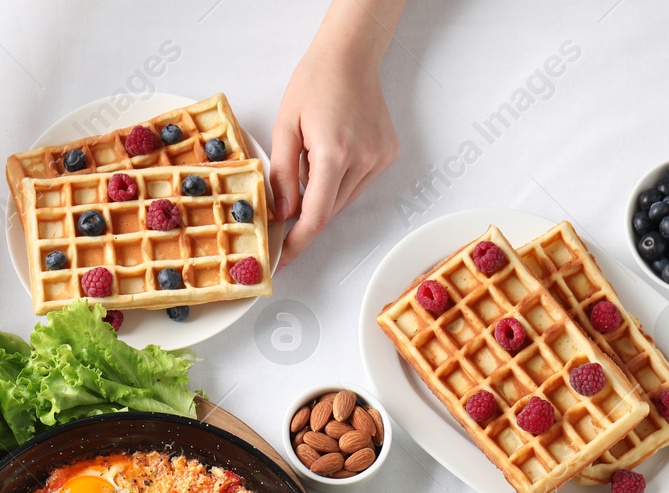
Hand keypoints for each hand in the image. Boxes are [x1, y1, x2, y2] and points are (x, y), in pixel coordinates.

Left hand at [270, 5, 400, 266]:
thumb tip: (282, 213)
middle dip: (304, 216)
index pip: (316, 215)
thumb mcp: (285, 128)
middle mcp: (363, 160)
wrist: (350, 56)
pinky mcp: (387, 156)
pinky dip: (338, 183)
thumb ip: (282, 174)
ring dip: (321, 197)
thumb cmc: (314, 84)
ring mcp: (379, 159)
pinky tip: (329, 156)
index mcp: (334, 154)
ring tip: (309, 163)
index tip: (282, 260)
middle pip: (329, 210)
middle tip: (281, 215)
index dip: (297, 242)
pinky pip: (357, 185)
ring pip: (343, 200)